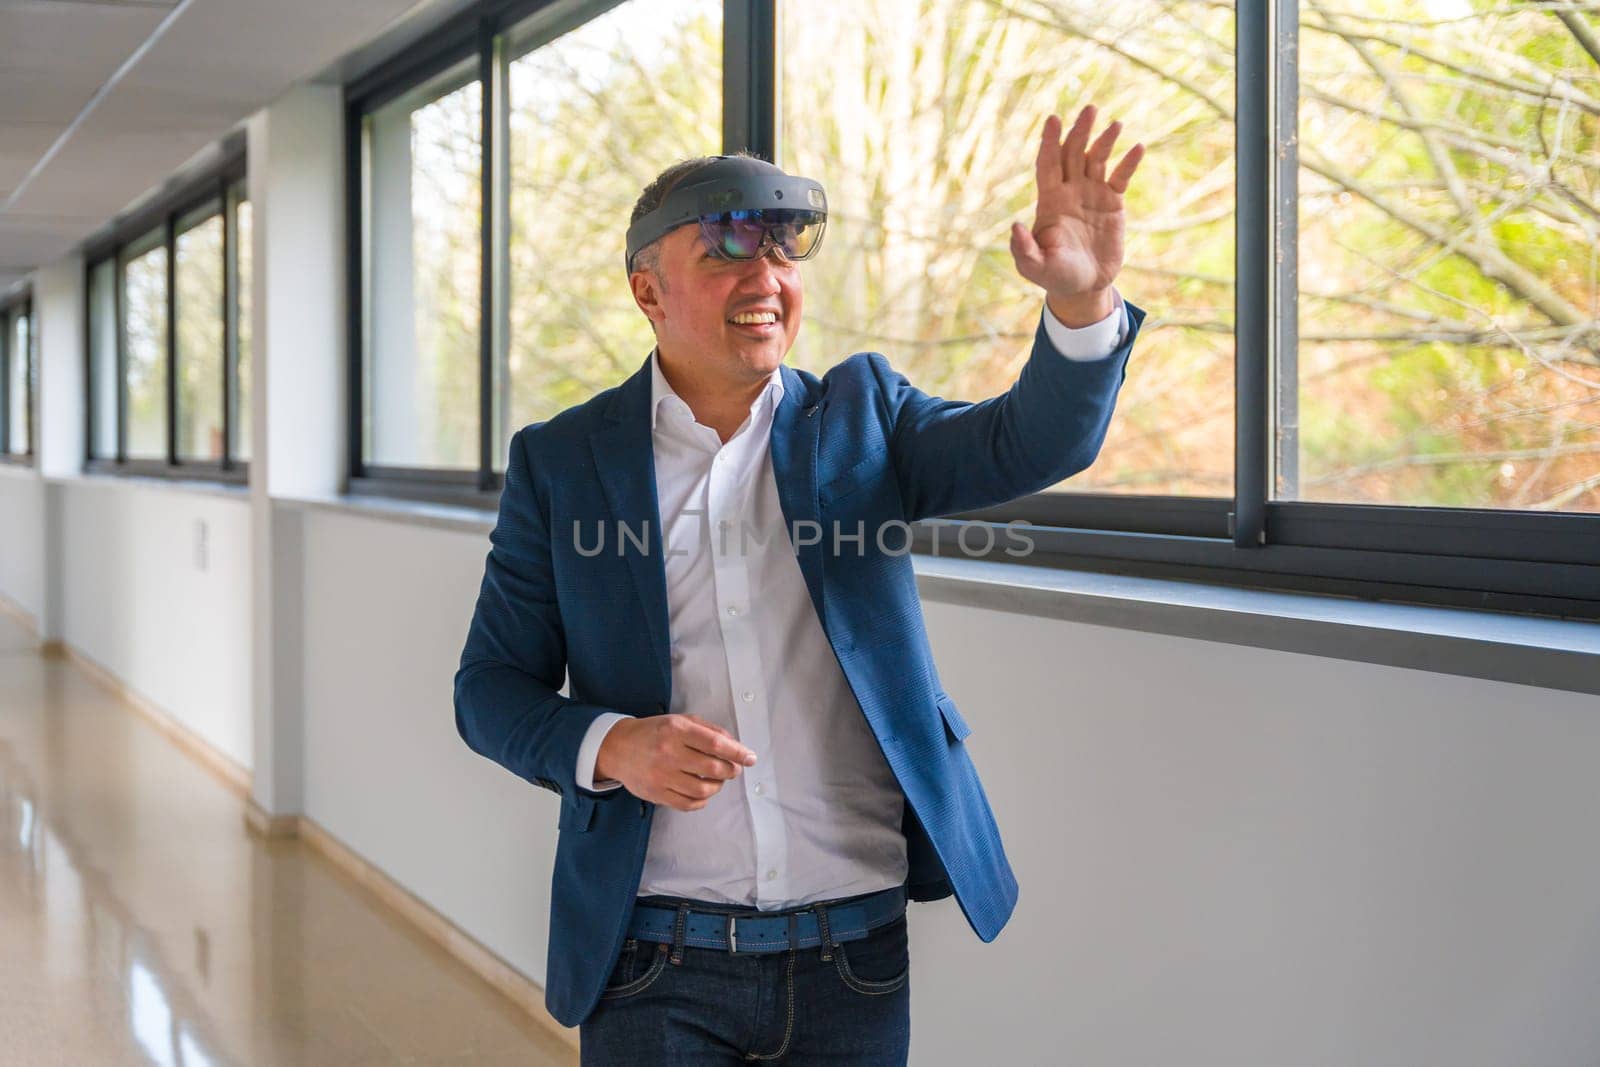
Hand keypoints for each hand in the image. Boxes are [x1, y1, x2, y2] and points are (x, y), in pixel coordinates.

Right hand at [596, 713, 756, 811]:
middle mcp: (668, 753)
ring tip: (717, 779)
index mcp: (676, 730)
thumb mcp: (680, 720)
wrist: (617, 748)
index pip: (715, 744)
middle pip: (713, 769)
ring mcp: (662, 776)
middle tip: (733, 769)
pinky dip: (703, 800)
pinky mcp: (657, 794)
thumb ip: (708, 729)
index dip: (737, 753)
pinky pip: (689, 804)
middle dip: (731, 770)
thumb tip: (734, 744)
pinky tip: (703, 791)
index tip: (750, 758)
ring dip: (718, 786)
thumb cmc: (654, 732)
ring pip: (704, 790)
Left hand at [1010, 105, 1143, 324]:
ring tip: (1115, 124)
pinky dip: (1129, 163)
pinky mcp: (1113, 203)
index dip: (1050, 141)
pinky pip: (1121, 177)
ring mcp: (1092, 194)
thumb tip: (1015, 226)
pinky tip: (1138, 148)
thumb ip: (1024, 249)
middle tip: (1090, 109)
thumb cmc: (1055, 277)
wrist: (1084, 286)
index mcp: (1049, 201)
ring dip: (1105, 140)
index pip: (1047, 164)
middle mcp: (1070, 191)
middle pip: (1073, 153)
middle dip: (1080, 131)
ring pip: (1097, 159)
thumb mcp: (1035, 267)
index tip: (1053, 119)